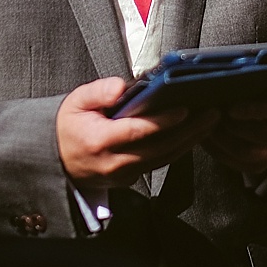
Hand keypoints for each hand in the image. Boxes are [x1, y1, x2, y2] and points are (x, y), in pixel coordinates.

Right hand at [56, 77, 219, 187]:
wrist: (55, 159)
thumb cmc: (68, 126)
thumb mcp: (75, 101)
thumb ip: (99, 91)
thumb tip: (121, 87)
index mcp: (100, 142)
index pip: (138, 132)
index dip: (163, 121)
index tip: (185, 109)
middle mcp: (115, 163)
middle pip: (160, 148)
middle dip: (189, 131)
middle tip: (211, 113)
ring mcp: (124, 175)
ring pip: (164, 159)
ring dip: (189, 141)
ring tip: (210, 121)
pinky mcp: (130, 179)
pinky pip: (158, 163)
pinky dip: (178, 148)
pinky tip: (192, 134)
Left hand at [204, 83, 266, 174]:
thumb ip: (255, 78)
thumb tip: (230, 77)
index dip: (254, 109)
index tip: (232, 108)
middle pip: (264, 135)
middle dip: (235, 127)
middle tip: (214, 117)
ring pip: (249, 154)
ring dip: (224, 141)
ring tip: (208, 127)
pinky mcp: (262, 164)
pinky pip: (239, 165)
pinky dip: (220, 153)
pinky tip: (207, 139)